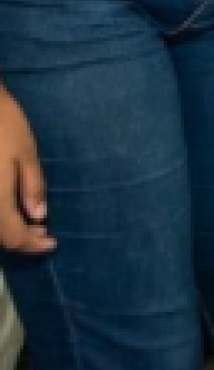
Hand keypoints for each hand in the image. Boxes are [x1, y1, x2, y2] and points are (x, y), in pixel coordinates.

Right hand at [0, 88, 51, 254]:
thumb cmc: (3, 124)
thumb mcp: (26, 153)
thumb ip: (32, 187)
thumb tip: (39, 217)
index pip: (13, 236)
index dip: (33, 244)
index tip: (53, 242)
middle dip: (21, 240)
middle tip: (43, 235)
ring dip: (7, 232)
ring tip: (29, 225)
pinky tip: (10, 210)